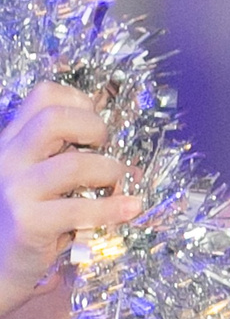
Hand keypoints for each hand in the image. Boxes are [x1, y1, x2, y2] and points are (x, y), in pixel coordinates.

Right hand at [0, 83, 143, 313]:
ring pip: (74, 164)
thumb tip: (124, 149)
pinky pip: (80, 208)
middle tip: (104, 149)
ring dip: (110, 172)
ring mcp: (14, 191)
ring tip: (117, 185)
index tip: (95, 125)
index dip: (79, 100)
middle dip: (94, 127)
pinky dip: (113, 207)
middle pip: (54, 118)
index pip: (43, 95)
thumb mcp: (38, 179)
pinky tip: (130, 208)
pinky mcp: (28, 223)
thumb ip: (66, 155)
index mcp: (9, 142)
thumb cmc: (25, 220)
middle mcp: (6, 160)